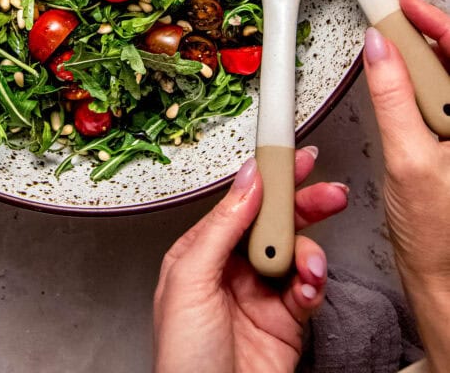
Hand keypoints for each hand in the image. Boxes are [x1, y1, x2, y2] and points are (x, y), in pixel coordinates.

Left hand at [153, 147, 348, 372]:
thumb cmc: (181, 360)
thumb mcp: (189, 280)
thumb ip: (222, 225)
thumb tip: (248, 179)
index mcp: (202, 251)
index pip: (241, 202)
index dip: (269, 177)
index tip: (292, 157)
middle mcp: (233, 269)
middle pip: (275, 223)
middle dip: (304, 205)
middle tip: (329, 193)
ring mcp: (261, 295)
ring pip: (297, 253)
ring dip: (309, 253)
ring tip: (308, 267)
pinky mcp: (286, 322)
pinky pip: (309, 289)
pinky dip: (314, 284)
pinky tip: (309, 287)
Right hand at [363, 0, 449, 372]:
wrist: (444, 283)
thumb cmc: (438, 239)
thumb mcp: (408, 160)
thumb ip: (392, 98)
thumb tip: (380, 49)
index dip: (434, 20)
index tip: (401, 2)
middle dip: (425, 31)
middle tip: (389, 14)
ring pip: (448, 77)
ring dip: (420, 56)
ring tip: (389, 44)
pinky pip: (441, 99)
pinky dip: (416, 82)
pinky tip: (398, 80)